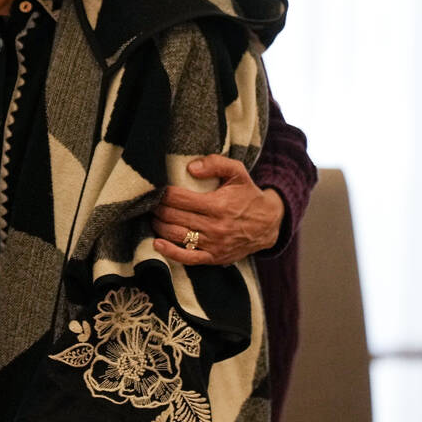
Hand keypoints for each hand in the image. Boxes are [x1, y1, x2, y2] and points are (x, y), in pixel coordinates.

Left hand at [151, 155, 283, 265]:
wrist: (269, 224)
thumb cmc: (248, 195)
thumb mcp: (238, 172)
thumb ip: (216, 163)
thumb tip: (190, 168)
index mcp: (218, 205)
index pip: (180, 199)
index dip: (164, 193)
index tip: (157, 189)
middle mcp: (215, 226)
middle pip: (174, 216)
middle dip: (158, 208)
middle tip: (151, 202)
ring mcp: (214, 244)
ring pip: (176, 235)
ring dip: (159, 225)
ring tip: (153, 216)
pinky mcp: (214, 257)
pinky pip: (188, 258)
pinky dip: (170, 252)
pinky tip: (157, 244)